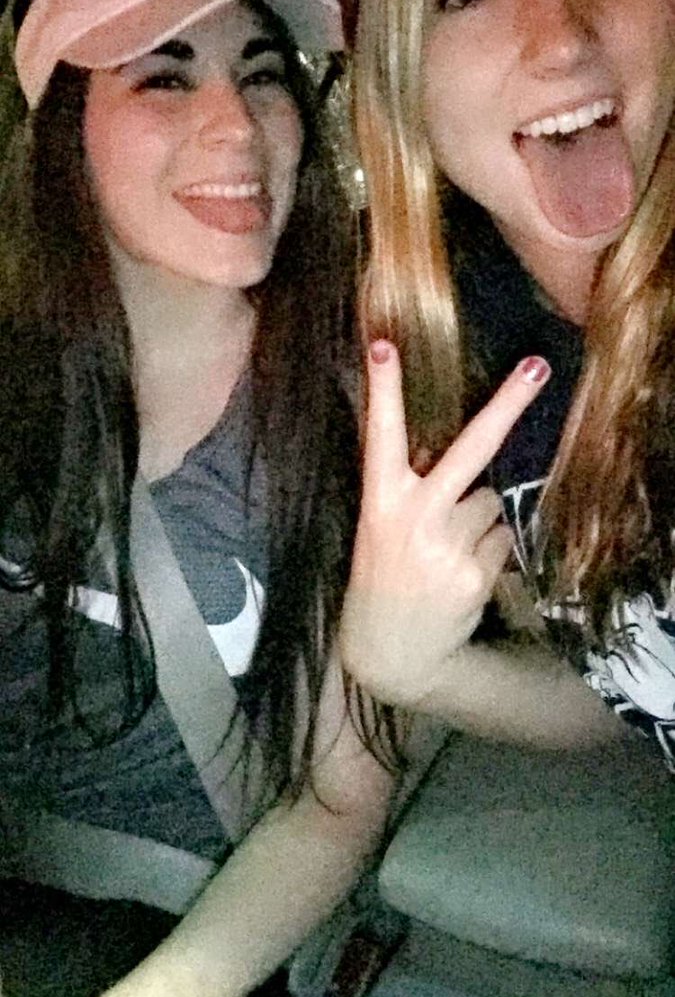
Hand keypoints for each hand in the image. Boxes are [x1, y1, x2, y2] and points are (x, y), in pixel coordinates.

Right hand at [341, 342, 549, 706]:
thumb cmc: (383, 578)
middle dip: (507, 405)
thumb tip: (461, 454)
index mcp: (380, 502)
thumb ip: (410, 490)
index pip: (381, 435)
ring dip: (479, 517)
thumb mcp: (378, 529)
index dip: (384, 389)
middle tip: (537, 367)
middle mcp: (415, 517)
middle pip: (471, 449)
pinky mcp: (478, 572)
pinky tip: (462, 571)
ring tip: (447, 551)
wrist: (394, 652)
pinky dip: (490, 547)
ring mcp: (449, 545)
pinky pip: (502, 536)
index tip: (384, 344)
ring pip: (491, 500)